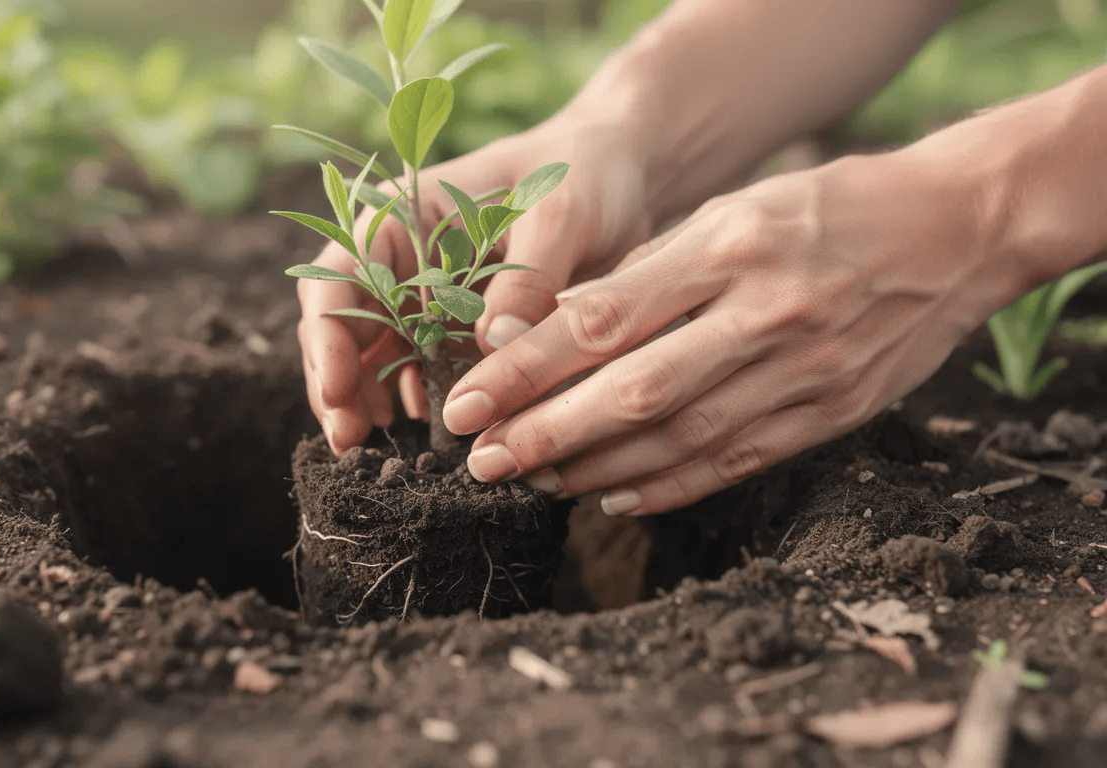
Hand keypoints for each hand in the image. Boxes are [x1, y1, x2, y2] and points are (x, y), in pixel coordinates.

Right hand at [298, 115, 658, 452]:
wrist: (622, 176)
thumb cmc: (585, 175)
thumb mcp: (561, 217)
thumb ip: (526, 279)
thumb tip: (493, 346)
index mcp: (407, 215)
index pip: (340, 273)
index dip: (328, 333)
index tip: (337, 390)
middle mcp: (406, 258)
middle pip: (345, 323)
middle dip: (337, 381)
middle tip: (347, 440)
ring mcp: (430, 297)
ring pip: (374, 354)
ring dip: (365, 400)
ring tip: (370, 449)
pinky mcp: (460, 329)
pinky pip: (424, 371)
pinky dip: (416, 401)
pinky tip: (424, 434)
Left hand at [441, 150, 1022, 515]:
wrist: (957, 229)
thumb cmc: (826, 209)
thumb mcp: (732, 210)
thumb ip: (650, 270)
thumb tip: (559, 325)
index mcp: (727, 247)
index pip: (601, 319)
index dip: (523, 368)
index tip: (465, 401)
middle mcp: (763, 313)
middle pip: (631, 391)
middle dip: (544, 433)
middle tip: (481, 461)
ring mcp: (803, 371)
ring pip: (680, 438)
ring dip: (596, 468)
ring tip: (534, 479)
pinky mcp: (831, 413)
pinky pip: (736, 462)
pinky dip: (669, 486)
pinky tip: (615, 496)